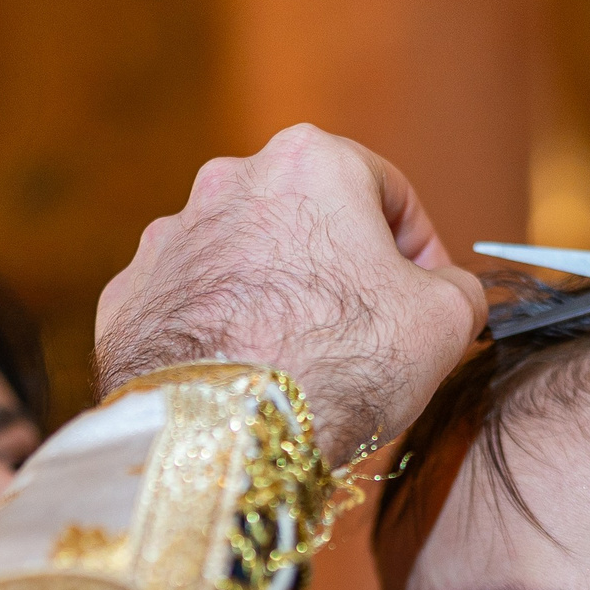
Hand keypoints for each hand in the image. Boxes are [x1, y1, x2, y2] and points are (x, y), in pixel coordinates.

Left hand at [96, 126, 484, 463]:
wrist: (226, 428)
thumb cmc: (343, 361)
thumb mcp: (445, 321)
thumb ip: (460, 289)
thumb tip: (450, 292)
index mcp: (312, 161)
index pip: (388, 191)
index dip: (419, 248)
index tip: (428, 295)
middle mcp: (230, 179)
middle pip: (308, 222)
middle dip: (340, 271)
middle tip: (366, 335)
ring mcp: (170, 237)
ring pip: (243, 263)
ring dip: (275, 300)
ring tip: (299, 364)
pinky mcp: (129, 295)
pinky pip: (190, 307)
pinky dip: (217, 332)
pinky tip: (243, 378)